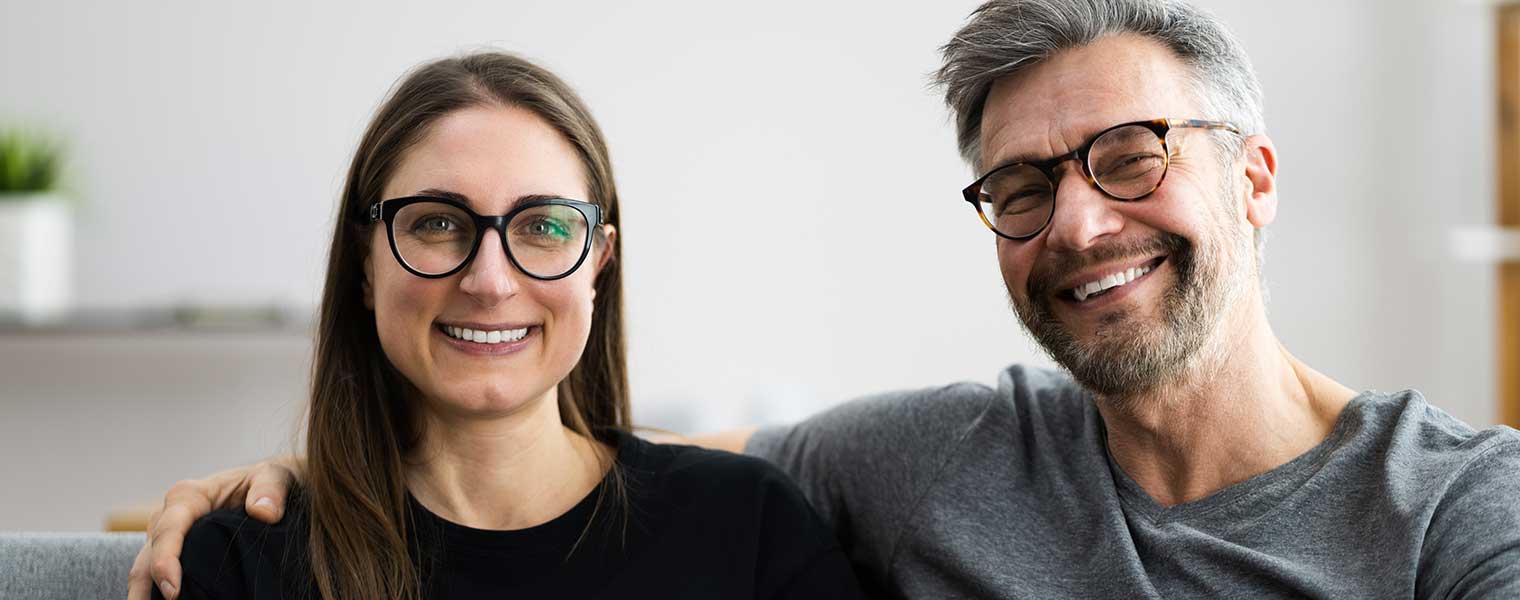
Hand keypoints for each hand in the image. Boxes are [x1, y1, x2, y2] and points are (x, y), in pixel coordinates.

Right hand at [126, 456, 300, 599]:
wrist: (259, 485)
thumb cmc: (263, 481)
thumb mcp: (272, 477)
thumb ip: (270, 490)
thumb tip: (264, 513)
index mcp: (187, 497)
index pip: (168, 531)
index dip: (165, 562)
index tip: (173, 592)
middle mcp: (167, 517)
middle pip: (147, 557)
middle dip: (145, 590)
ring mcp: (165, 537)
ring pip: (142, 571)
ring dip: (142, 596)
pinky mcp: (170, 552)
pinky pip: (153, 576)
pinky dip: (153, 594)